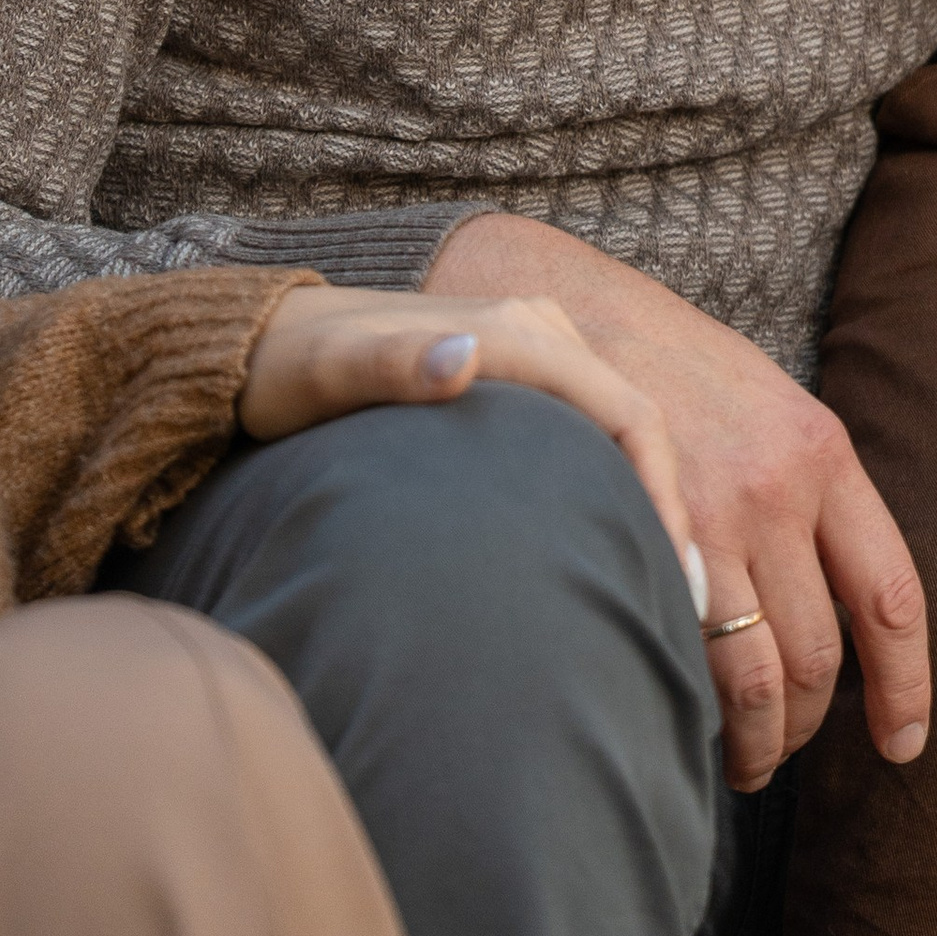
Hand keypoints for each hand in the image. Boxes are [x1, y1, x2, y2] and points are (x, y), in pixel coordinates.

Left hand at [239, 283, 696, 583]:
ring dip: (643, 498)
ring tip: (657, 588)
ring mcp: (526, 350)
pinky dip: (611, 485)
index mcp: (514, 332)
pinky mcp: (510, 377)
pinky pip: (584, 431)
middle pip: (633, 423)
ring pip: (614, 428)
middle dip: (667, 509)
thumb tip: (460, 359)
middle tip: (680, 604)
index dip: (661, 493)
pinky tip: (607, 542)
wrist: (256, 344)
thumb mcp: (329, 372)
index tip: (674, 574)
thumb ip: (392, 365)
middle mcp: (534, 331)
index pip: (625, 414)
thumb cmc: (290, 370)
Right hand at [428, 212, 928, 794]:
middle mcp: (777, 489)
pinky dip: (692, 710)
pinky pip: (686, 659)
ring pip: (756, 679)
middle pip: (819, 655)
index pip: (891, 596)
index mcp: (822, 453)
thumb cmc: (670, 366)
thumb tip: (834, 604)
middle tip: (780, 750)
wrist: (569, 313)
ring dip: (754, 742)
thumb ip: (807, 493)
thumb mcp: (767, 403)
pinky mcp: (641, 538)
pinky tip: (681, 722)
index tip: (902, 745)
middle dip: (804, 726)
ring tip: (737, 761)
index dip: (905, 685)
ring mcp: (708, 517)